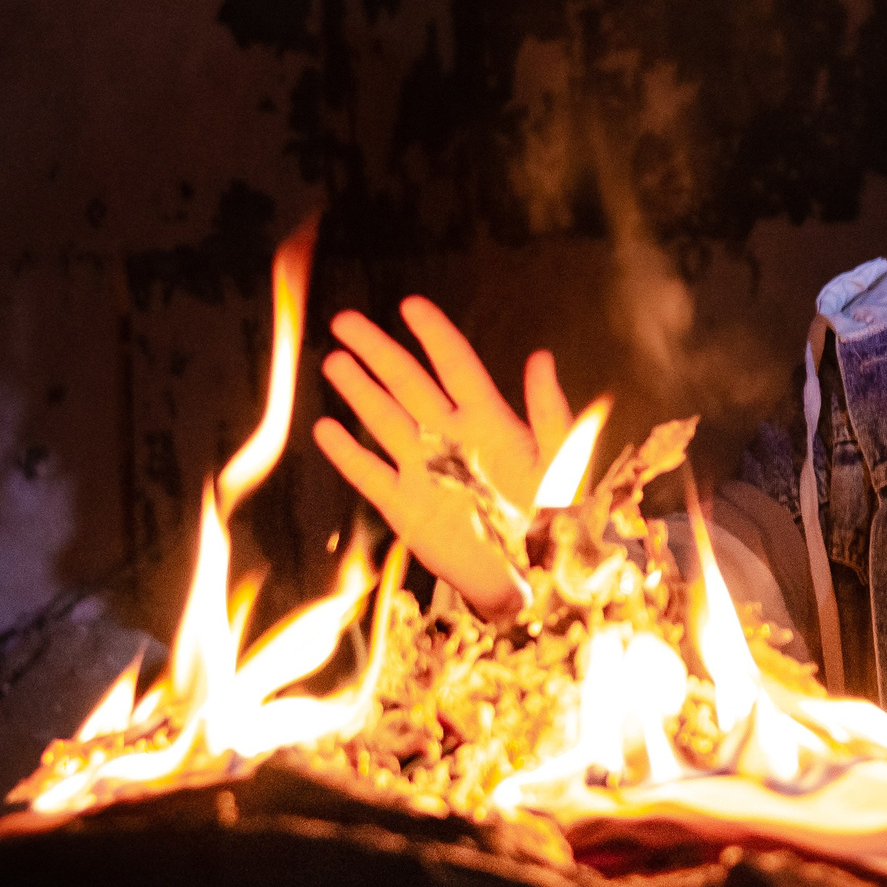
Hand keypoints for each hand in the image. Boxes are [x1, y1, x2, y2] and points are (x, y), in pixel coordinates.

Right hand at [313, 296, 572, 620]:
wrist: (528, 580)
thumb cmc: (551, 519)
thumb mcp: (560, 462)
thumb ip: (548, 411)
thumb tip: (540, 358)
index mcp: (489, 421)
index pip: (455, 366)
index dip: (434, 335)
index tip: (410, 306)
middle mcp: (449, 437)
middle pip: (407, 383)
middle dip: (378, 351)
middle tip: (346, 320)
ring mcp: (423, 469)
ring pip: (384, 419)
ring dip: (359, 391)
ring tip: (335, 361)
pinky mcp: (405, 506)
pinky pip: (370, 474)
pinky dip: (347, 454)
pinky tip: (325, 429)